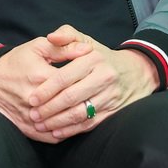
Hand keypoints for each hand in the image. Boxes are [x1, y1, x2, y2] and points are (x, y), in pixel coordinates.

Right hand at [0, 35, 93, 142]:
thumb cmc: (17, 60)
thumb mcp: (38, 47)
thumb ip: (64, 47)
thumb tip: (87, 50)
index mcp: (40, 76)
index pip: (71, 83)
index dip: (86, 82)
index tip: (95, 81)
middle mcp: (34, 98)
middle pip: (67, 105)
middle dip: (83, 102)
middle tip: (96, 99)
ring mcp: (29, 115)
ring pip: (60, 124)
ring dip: (75, 121)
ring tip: (86, 113)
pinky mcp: (25, 127)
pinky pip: (49, 137)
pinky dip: (62, 134)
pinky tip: (71, 127)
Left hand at [27, 25, 157, 139]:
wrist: (135, 72)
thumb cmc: (102, 57)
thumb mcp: (87, 41)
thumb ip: (67, 35)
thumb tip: (51, 37)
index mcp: (93, 59)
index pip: (64, 77)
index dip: (46, 90)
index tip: (32, 98)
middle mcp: (103, 78)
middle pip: (70, 97)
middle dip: (49, 108)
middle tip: (33, 114)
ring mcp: (109, 96)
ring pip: (79, 113)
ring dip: (57, 122)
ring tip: (41, 125)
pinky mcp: (113, 112)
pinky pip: (89, 124)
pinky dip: (71, 130)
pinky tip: (57, 132)